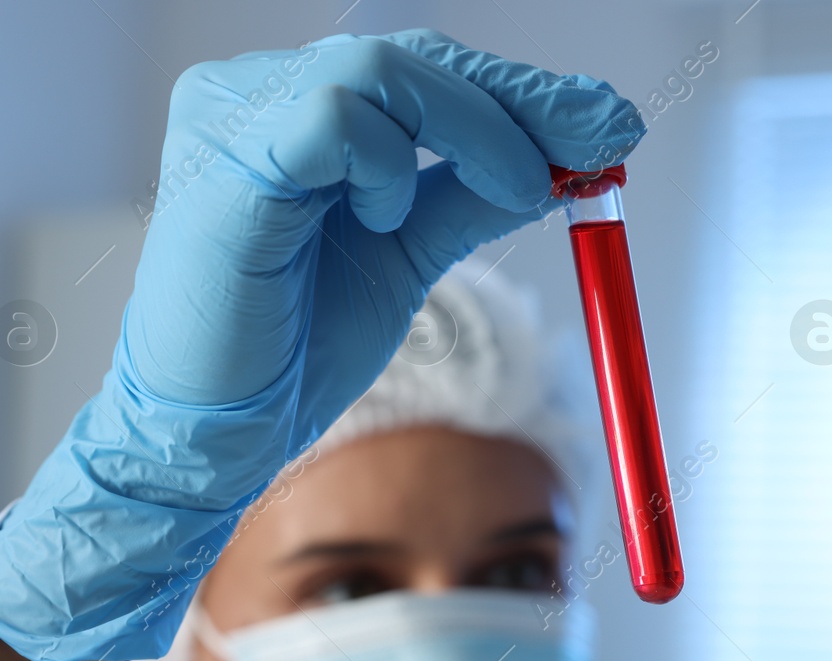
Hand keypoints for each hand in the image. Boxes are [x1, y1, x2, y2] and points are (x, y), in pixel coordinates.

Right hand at [0, 31, 641, 660]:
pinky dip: (386, 164)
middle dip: (524, 101)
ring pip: (381, 69)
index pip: (424, 70)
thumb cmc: (295, 349)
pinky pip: (335, 118)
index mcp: (297, 110)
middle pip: (413, 55)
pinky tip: (384, 218)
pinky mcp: (224, 161)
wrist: (221, 433)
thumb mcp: (406, 255)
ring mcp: (232, 116)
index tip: (610, 124)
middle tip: (605, 141)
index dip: (521, 93)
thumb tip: (561, 161)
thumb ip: (467, 198)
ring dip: (472, 130)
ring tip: (509, 196)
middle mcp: (257, 94)